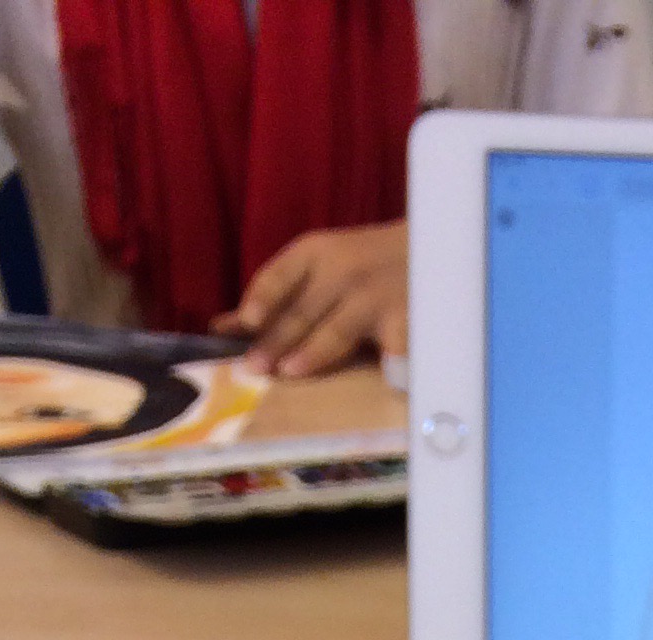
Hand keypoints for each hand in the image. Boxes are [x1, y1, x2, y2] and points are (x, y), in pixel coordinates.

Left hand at [216, 220, 407, 376]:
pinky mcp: (405, 323)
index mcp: (315, 253)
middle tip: (253, 368)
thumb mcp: (320, 263)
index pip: (280, 276)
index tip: (246, 321)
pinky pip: (394, 351)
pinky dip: (391, 367)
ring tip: (290, 372)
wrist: (427, 244)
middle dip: (276, 340)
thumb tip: (225, 327)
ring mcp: (374, 297)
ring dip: (312, 353)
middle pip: (302, 310)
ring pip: (337, 331)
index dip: (262, 298)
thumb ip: (281, 294)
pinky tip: (385, 382)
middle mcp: (342, 270)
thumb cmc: (363, 262)